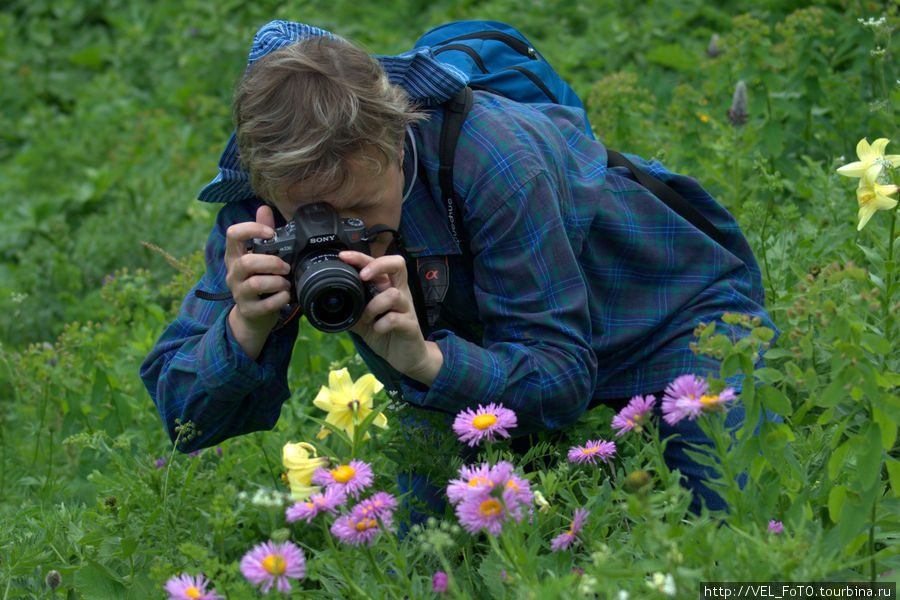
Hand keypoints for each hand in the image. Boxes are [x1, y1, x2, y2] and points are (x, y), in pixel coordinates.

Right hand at [225, 205, 291, 358]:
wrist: (253, 315)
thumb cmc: (258, 280)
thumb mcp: (257, 256)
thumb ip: (261, 234)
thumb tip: (263, 208)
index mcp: (235, 255)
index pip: (233, 234)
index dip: (251, 229)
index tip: (270, 233)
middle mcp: (233, 273)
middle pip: (247, 262)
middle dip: (272, 263)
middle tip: (286, 267)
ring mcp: (239, 293)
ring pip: (256, 284)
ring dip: (278, 282)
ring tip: (286, 283)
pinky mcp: (249, 310)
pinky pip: (265, 305)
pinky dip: (280, 299)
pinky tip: (285, 296)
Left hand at [340, 251, 443, 385]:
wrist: (407, 356)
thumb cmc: (387, 334)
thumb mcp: (364, 322)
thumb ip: (352, 310)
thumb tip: (329, 304)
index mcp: (388, 288)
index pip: (379, 263)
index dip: (362, 257)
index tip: (343, 257)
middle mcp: (400, 293)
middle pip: (397, 265)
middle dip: (377, 265)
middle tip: (362, 276)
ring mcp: (407, 308)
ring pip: (394, 294)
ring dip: (374, 305)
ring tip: (367, 317)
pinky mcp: (410, 325)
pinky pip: (394, 318)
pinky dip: (381, 325)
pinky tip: (377, 331)